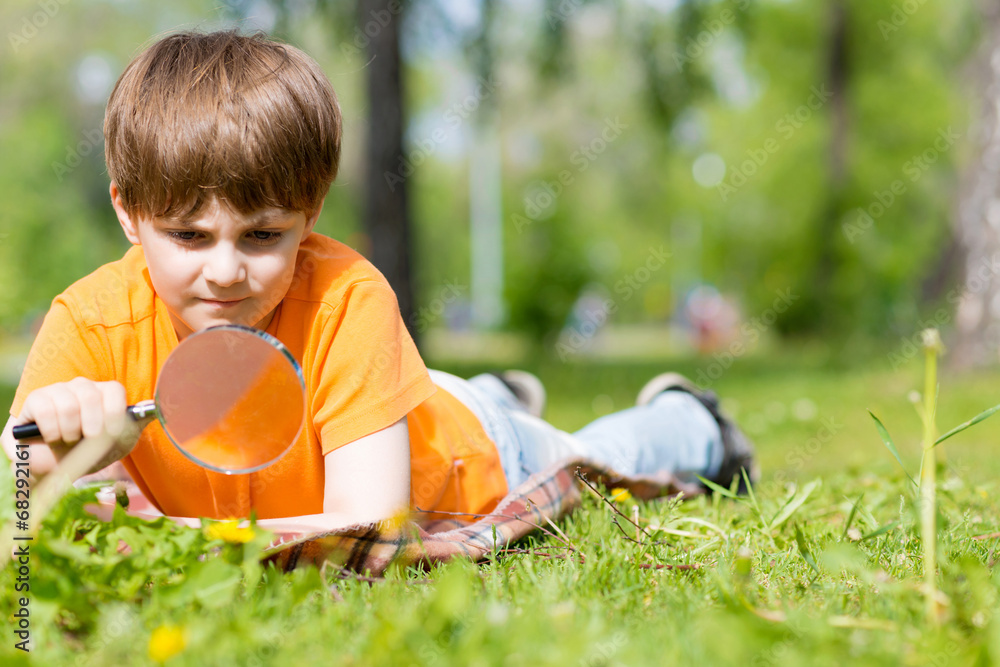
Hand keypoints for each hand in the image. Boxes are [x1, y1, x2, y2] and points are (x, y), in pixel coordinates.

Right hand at [3, 378, 137, 475]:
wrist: (57, 468)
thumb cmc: (91, 453)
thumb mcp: (119, 442)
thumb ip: (135, 424)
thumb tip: (158, 408)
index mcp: (105, 393)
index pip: (114, 390)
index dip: (113, 414)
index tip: (110, 435)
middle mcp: (82, 386)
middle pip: (91, 396)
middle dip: (92, 427)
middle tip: (87, 441)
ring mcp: (58, 391)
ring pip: (68, 405)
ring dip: (70, 432)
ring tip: (69, 441)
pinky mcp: (36, 400)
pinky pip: (45, 410)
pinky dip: (52, 431)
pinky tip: (52, 438)